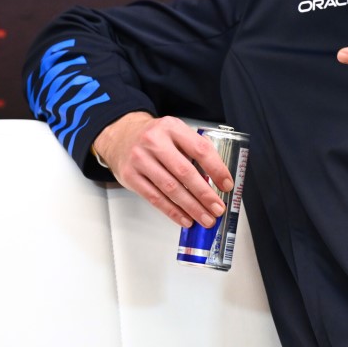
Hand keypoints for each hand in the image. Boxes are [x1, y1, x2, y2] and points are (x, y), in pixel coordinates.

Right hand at [92, 112, 232, 228]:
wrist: (120, 136)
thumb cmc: (153, 137)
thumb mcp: (174, 132)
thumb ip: (193, 150)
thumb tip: (216, 179)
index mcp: (171, 128)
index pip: (200, 149)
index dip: (217, 169)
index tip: (227, 185)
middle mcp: (154, 142)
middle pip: (185, 172)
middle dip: (205, 194)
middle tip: (218, 208)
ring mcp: (140, 159)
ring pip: (170, 188)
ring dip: (191, 207)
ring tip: (205, 218)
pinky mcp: (131, 176)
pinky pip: (155, 198)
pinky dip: (172, 211)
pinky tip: (185, 218)